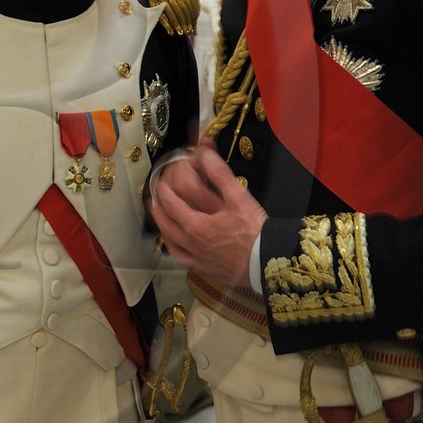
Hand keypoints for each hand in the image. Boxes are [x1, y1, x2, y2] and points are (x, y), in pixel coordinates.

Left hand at [148, 141, 265, 290]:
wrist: (268, 263)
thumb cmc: (253, 230)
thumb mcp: (238, 197)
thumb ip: (219, 173)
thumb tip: (203, 151)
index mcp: (195, 225)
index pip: (172, 205)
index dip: (164, 193)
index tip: (160, 184)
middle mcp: (191, 244)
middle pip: (168, 226)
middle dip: (159, 211)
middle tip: (154, 202)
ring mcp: (198, 260)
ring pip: (173, 245)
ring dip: (165, 232)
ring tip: (163, 224)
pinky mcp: (208, 271)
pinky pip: (185, 262)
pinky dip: (178, 253)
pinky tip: (180, 250)